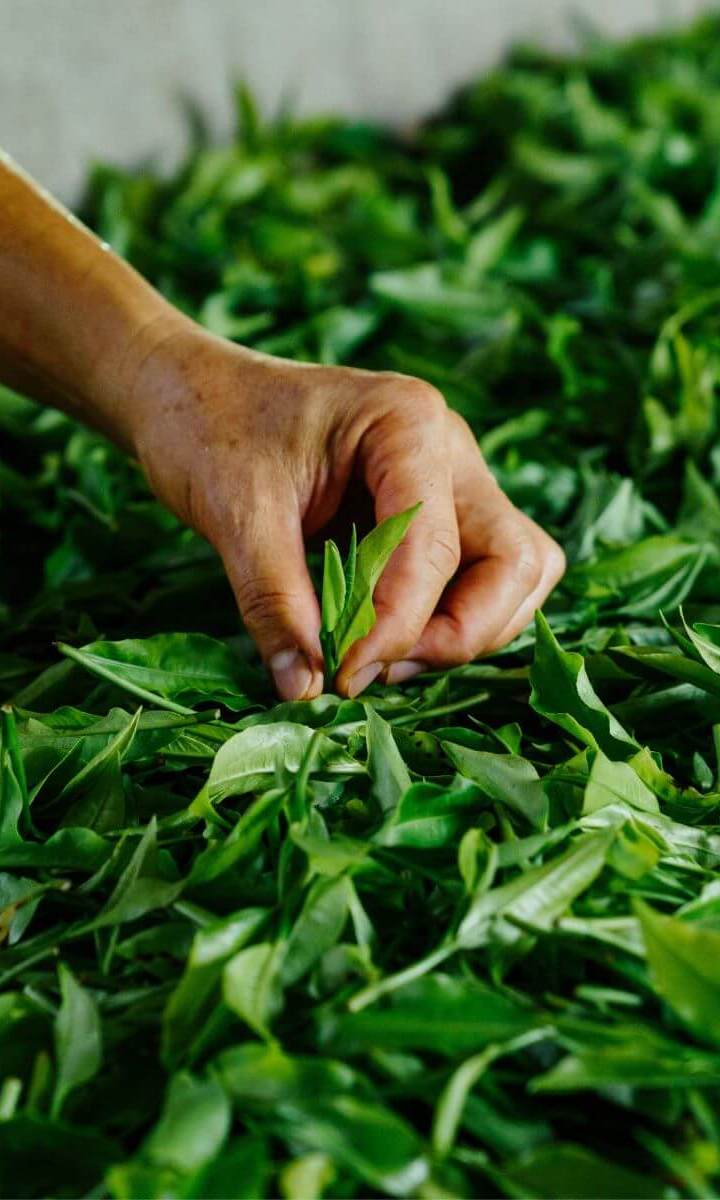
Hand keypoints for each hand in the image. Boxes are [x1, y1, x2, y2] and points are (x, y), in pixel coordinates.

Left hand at [119, 317, 564, 700]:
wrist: (188, 392)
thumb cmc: (208, 427)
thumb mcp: (235, 514)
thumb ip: (276, 603)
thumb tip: (306, 690)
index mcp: (408, 424)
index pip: (436, 549)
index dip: (396, 626)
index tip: (341, 674)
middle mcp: (448, 449)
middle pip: (513, 561)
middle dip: (459, 632)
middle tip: (375, 666)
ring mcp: (449, 480)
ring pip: (512, 573)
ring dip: (463, 630)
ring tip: (376, 656)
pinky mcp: (433, 512)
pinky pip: (476, 576)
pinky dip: (446, 619)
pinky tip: (380, 638)